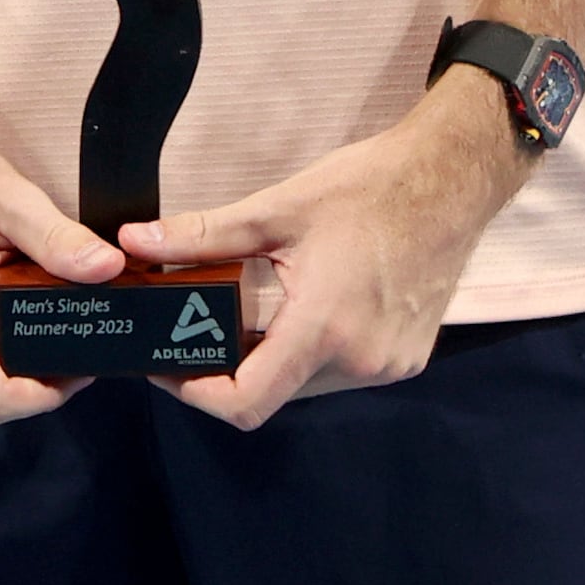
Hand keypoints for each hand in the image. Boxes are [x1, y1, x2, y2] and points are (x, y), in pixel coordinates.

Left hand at [123, 71, 526, 432]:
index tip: (166, 366)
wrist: (451, 183)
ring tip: (242, 314)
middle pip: (272, 393)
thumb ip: (202, 236)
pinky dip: (308, 352)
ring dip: (269, 360)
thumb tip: (133, 242)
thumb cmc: (369, 190)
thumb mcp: (276, 209)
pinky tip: (296, 310)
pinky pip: (339, 373)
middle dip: (227, 368)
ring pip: (305, 385)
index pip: (246, 402)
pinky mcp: (405, 359)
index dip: (195, 393)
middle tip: (193, 328)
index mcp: (324, 329)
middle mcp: (361, 361)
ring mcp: (389, 365)